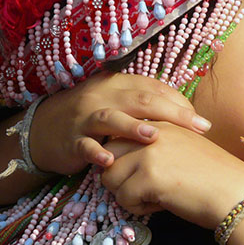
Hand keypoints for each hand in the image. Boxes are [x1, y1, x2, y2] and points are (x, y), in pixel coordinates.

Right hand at [30, 73, 210, 172]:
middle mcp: (102, 96)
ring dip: (132, 127)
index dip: (179, 102)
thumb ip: (144, 104)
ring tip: (154, 136)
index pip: (153, 88)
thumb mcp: (115, 103)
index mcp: (117, 84)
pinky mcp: (71, 140)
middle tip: (198, 127)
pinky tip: (109, 160)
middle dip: (172, 113)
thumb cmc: (90, 117)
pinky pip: (84, 146)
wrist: (42, 129)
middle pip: (140, 100)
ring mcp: (84, 118)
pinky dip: (96, 152)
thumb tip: (183, 111)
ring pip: (110, 118)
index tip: (201, 120)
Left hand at [102, 122, 243, 226]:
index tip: (144, 174)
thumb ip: (156, 147)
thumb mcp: (183, 148)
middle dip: (119, 177)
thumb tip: (124, 162)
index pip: (120, 137)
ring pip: (109, 177)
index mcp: (160, 123)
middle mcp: (151, 133)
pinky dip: (139, 208)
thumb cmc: (215, 177)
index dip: (126, 161)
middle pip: (108, 155)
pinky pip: (123, 198)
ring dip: (126, 193)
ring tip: (153, 197)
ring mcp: (148, 153)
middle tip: (144, 189)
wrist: (236, 193)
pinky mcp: (147, 177)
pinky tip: (162, 205)